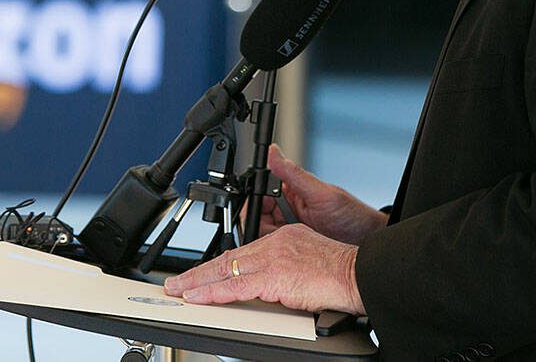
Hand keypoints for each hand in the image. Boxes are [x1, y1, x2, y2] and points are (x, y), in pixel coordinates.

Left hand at [163, 223, 364, 314]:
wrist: (357, 273)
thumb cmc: (341, 272)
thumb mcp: (310, 261)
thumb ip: (288, 271)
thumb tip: (276, 288)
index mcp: (284, 238)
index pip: (244, 252)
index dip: (221, 264)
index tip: (204, 273)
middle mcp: (275, 243)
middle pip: (229, 258)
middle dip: (200, 272)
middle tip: (178, 282)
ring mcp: (273, 258)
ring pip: (226, 270)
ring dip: (199, 282)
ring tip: (180, 291)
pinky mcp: (274, 275)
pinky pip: (236, 285)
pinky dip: (214, 292)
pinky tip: (199, 297)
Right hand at [259, 144, 386, 244]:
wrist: (368, 241)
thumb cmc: (351, 215)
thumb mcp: (322, 194)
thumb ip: (295, 175)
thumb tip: (273, 152)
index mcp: (291, 191)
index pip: (260, 194)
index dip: (254, 202)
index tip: (258, 211)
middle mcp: (287, 209)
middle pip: (257, 215)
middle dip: (258, 223)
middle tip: (271, 231)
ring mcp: (290, 229)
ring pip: (263, 233)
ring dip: (265, 239)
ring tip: (278, 243)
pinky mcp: (294, 246)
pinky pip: (275, 248)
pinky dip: (273, 251)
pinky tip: (281, 254)